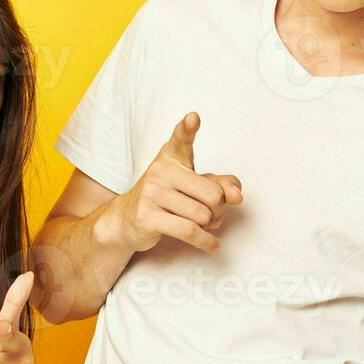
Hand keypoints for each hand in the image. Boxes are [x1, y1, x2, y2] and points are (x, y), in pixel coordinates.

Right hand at [101, 112, 242, 254]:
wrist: (126, 219)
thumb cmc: (167, 198)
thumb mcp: (194, 185)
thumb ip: (221, 184)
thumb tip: (237, 196)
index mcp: (171, 157)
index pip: (181, 139)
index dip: (188, 128)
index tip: (193, 118)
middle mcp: (160, 171)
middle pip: (212, 194)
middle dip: (218, 209)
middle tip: (212, 213)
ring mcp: (151, 193)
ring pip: (202, 215)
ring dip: (210, 225)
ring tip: (204, 224)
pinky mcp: (147, 216)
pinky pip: (189, 231)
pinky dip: (206, 242)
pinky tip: (212, 245)